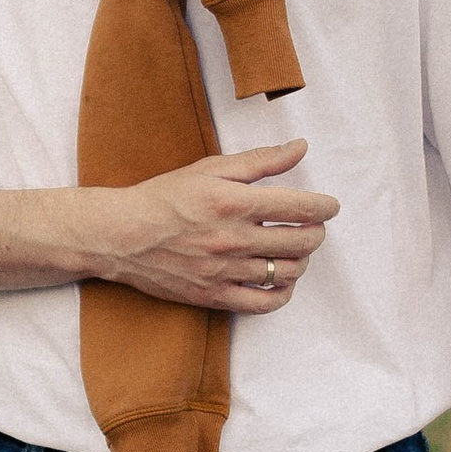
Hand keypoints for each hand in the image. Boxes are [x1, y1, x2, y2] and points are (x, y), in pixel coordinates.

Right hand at [91, 141, 338, 312]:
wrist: (121, 235)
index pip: (300, 208)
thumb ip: (260, 160)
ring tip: (295, 250)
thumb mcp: (210, 168)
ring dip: (302, 260)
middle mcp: (232, 239)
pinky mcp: (213, 296)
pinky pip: (263, 304)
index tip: (329, 206)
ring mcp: (223, 271)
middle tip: (313, 226)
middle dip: (317, 233)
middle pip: (301, 242)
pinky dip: (282, 294)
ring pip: (287, 272)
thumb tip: (301, 148)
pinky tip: (280, 280)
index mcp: (233, 202)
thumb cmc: (165, 197)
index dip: (325, 207)